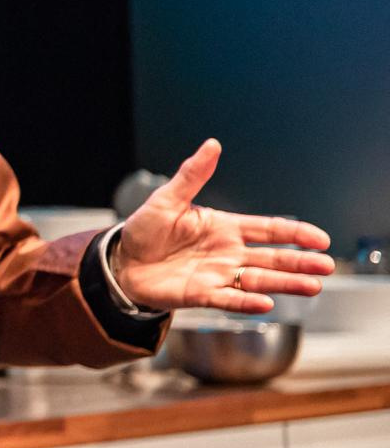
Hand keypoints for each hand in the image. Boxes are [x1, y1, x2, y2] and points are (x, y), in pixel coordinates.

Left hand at [112, 139, 334, 312]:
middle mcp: (227, 253)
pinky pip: (228, 299)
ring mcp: (217, 275)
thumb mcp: (167, 199)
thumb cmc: (144, 230)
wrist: (122, 261)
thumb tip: (211, 145)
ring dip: (284, 283)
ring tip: (311, 286)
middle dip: (299, 262)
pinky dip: (246, 302)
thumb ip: (192, 175)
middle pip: (272, 257)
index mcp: (224, 228)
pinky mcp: (201, 294)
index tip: (320, 239)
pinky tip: (265, 302)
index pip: (268, 230)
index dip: (295, 234)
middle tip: (325, 267)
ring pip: (258, 280)